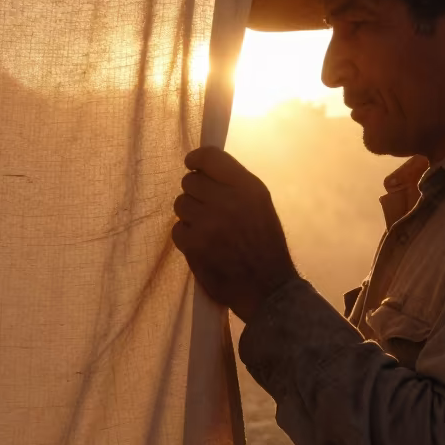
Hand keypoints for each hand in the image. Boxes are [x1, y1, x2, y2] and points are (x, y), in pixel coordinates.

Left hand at [171, 147, 297, 321]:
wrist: (267, 287)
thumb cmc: (265, 244)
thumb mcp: (260, 205)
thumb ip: (235, 184)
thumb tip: (202, 168)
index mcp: (248, 187)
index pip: (210, 157)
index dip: (196, 159)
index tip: (192, 164)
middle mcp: (228, 200)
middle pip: (189, 181)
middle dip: (195, 193)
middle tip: (208, 208)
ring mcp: (208, 222)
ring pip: (180, 204)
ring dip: (190, 215)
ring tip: (208, 230)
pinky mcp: (193, 244)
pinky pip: (177, 229)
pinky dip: (187, 237)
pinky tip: (204, 246)